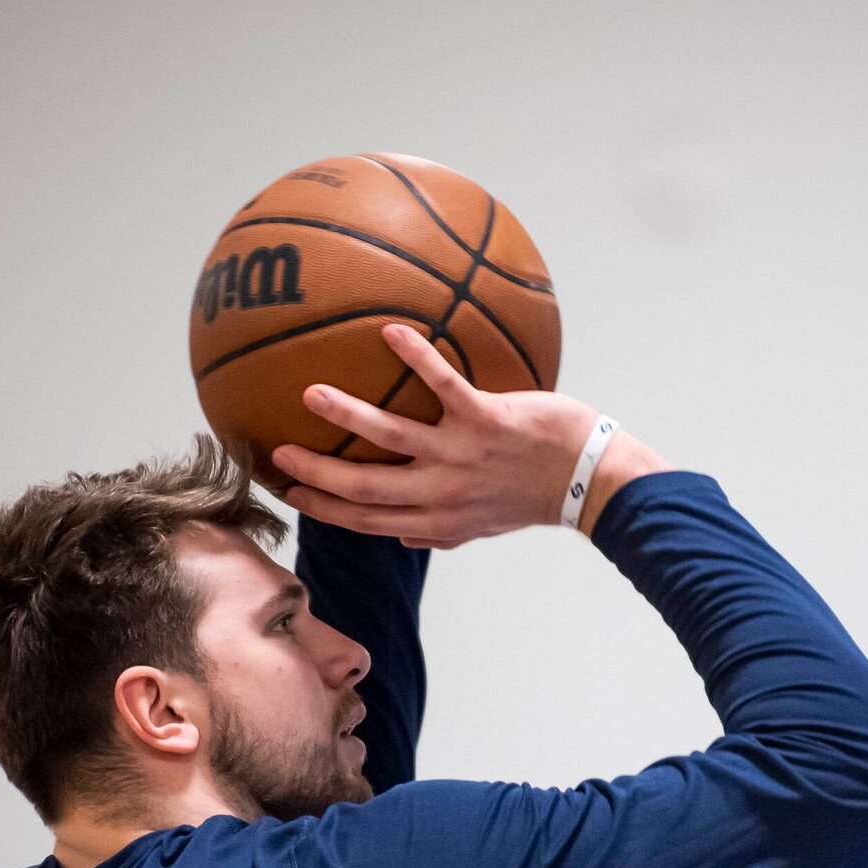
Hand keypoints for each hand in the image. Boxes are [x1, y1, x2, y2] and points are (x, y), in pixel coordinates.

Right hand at [269, 324, 664, 546]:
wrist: (589, 479)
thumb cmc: (534, 497)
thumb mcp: (483, 526)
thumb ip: (441, 532)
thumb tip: (404, 537)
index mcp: (437, 519)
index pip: (366, 518)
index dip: (324, 508)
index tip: (290, 492)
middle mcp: (443, 492)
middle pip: (363, 488)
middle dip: (318, 471)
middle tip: (279, 450)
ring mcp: (462, 455)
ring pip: (391, 436)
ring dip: (348, 415)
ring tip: (311, 394)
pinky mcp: (486, 420)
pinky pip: (444, 383)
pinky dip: (418, 357)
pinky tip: (392, 331)